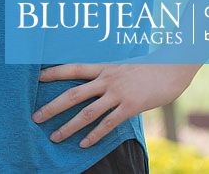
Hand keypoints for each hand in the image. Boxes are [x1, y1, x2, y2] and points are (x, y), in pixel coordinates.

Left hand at [32, 62, 197, 147]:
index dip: (53, 73)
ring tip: (55, 137)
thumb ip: (107, 73)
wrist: (173, 66)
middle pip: (72, 94)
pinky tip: (84, 144)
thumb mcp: (123, 64)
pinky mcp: (130, 106)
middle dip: (52, 107)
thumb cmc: (149, 65)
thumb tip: (96, 81)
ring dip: (69, 127)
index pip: (71, 68)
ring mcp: (117, 93)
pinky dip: (94, 135)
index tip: (35, 78)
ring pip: (87, 112)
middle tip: (35, 117)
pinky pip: (108, 123)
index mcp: (103, 66)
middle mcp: (106, 79)